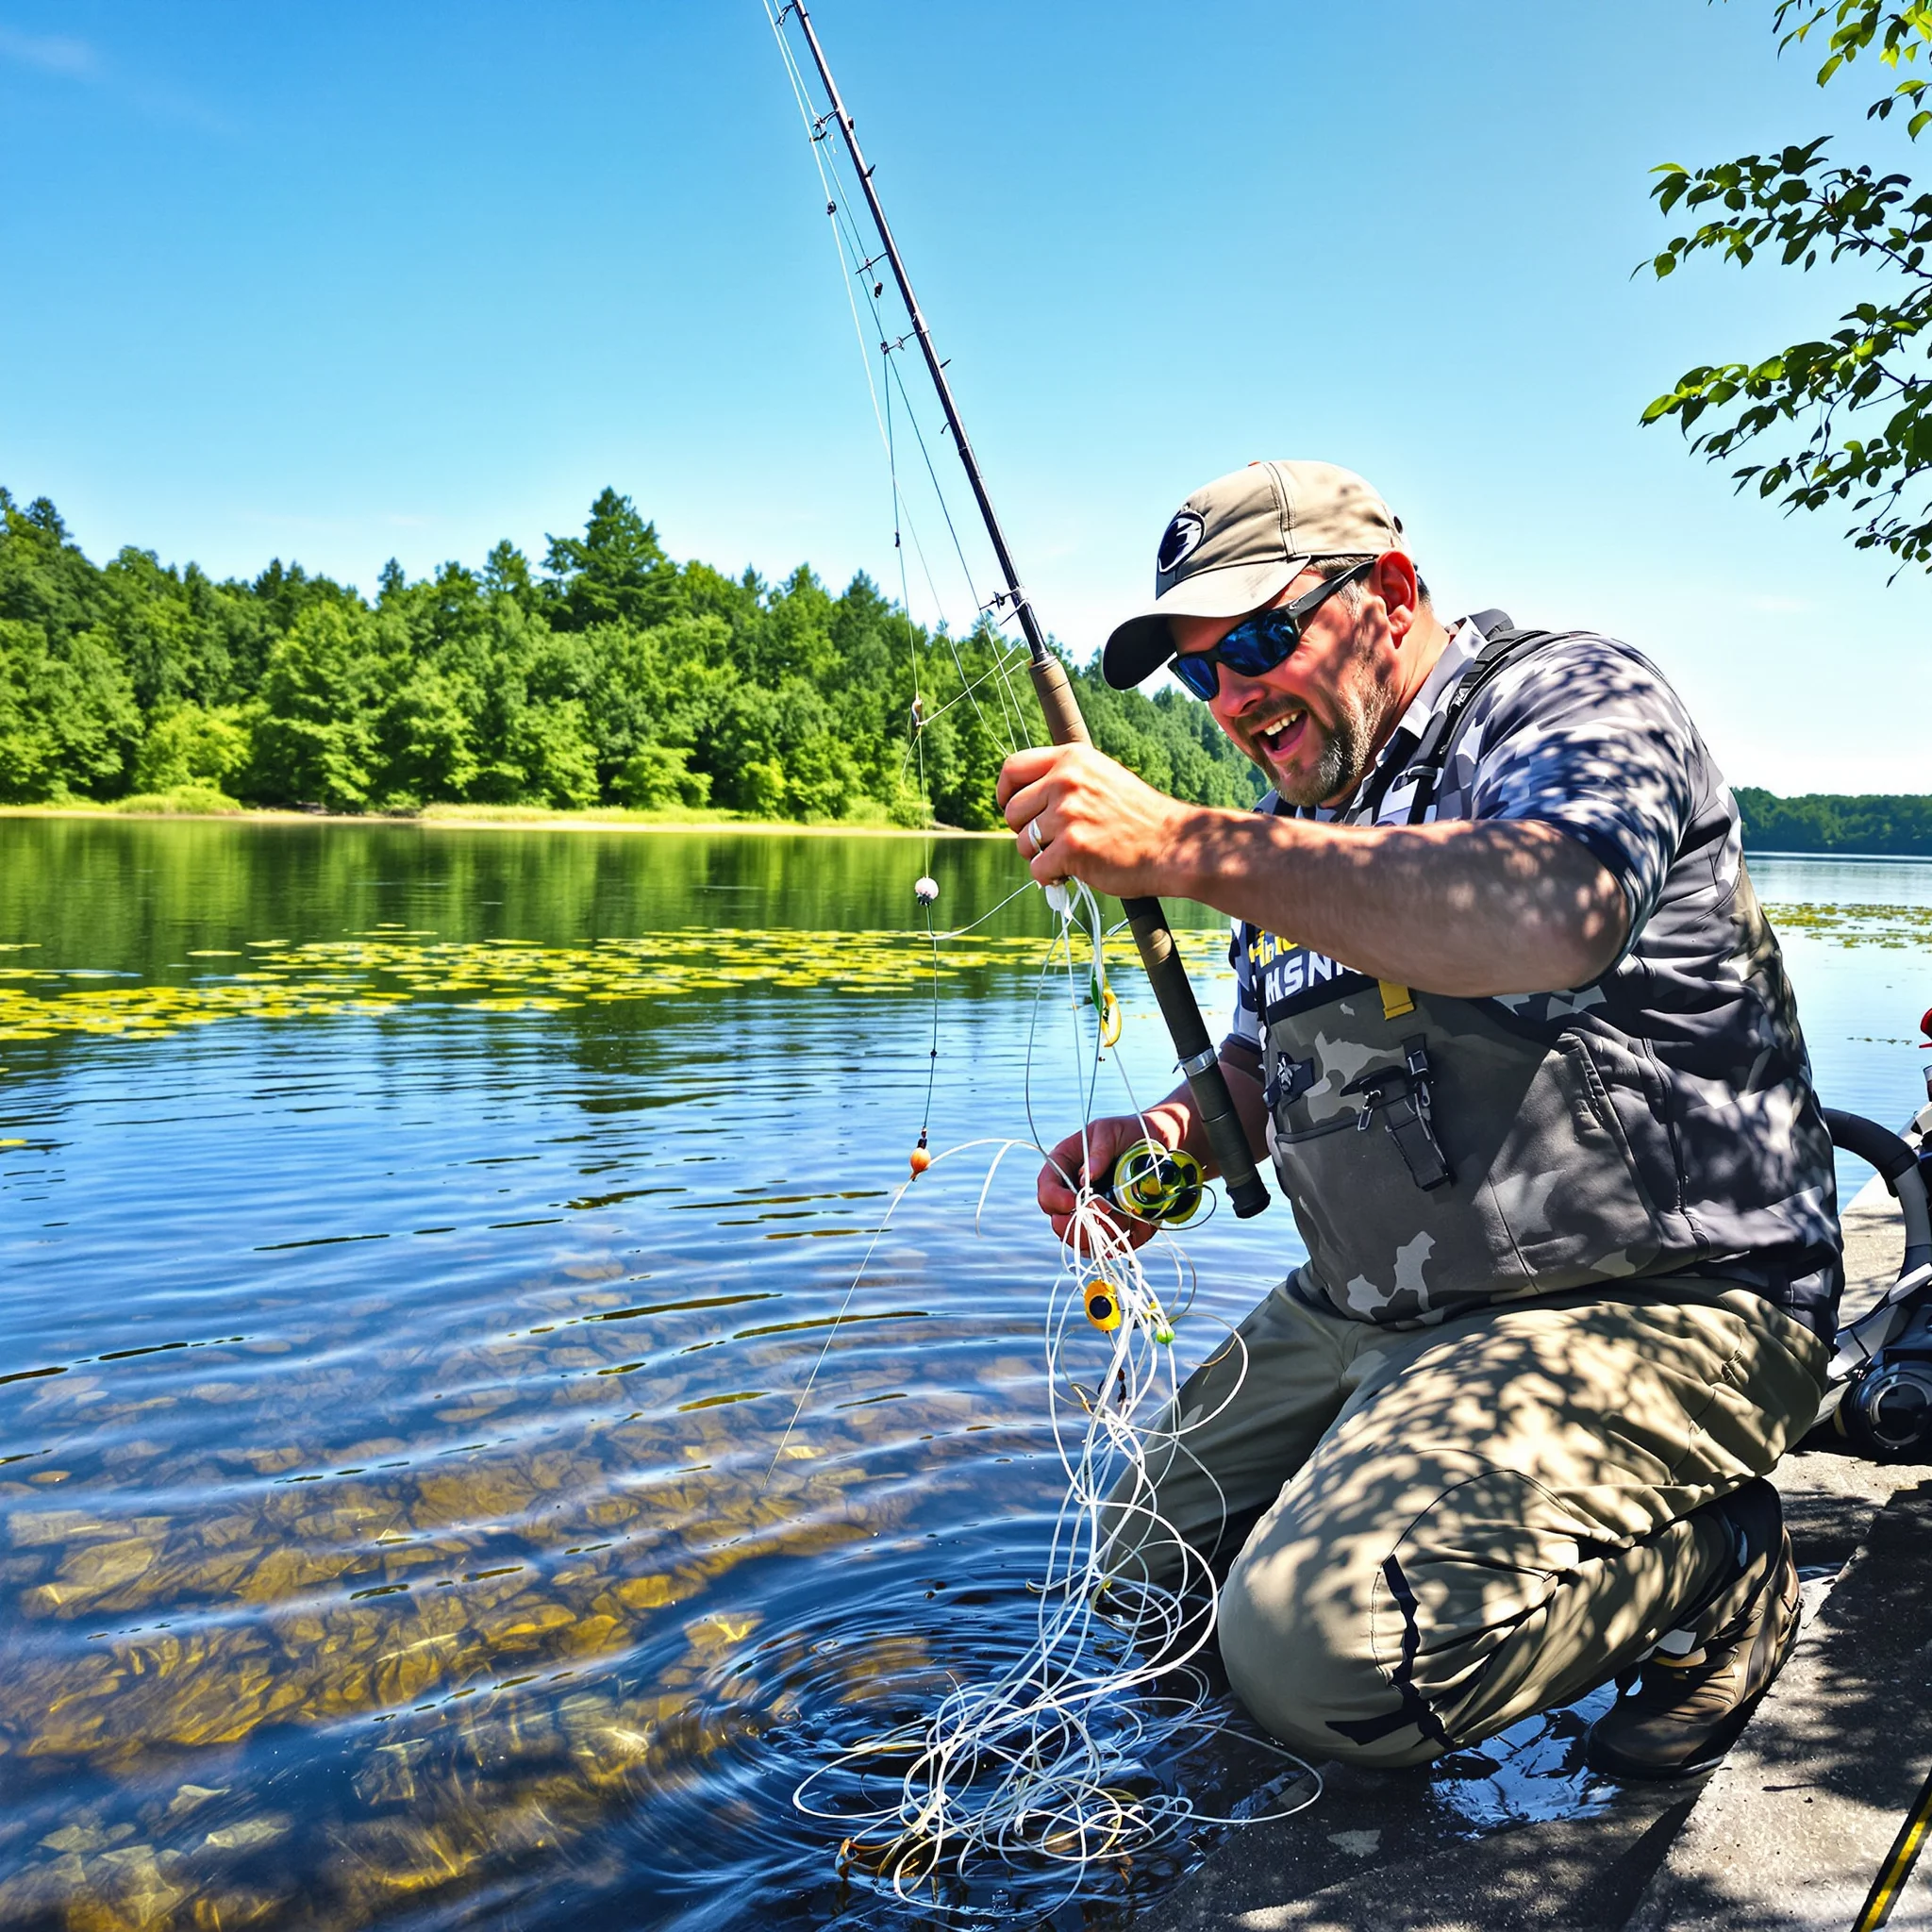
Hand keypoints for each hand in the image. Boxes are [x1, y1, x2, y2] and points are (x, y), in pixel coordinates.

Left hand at [996, 744, 1201, 899]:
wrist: (1173, 844)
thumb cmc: (1139, 817)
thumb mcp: (1103, 777)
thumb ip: (1066, 778)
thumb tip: (1023, 796)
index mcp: (1072, 758)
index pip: (1013, 768)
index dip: (1005, 791)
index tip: (1010, 807)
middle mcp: (1066, 781)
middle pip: (1013, 811)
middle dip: (1024, 831)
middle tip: (1049, 841)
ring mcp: (1067, 814)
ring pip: (1023, 842)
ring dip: (1040, 856)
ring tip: (1069, 857)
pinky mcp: (1072, 848)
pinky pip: (1037, 868)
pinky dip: (1050, 877)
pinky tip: (1071, 873)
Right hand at [1036, 1111, 1182, 1251]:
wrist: (1163, 1143)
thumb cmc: (1131, 1132)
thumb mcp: (1111, 1131)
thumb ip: (1099, 1151)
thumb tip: (1086, 1177)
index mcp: (1065, 1168)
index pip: (1046, 1192)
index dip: (1055, 1200)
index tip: (1074, 1200)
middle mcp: (1075, 1195)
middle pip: (1059, 1223)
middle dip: (1078, 1222)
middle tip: (1103, 1209)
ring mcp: (1094, 1214)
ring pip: (1081, 1241)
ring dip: (1098, 1235)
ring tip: (1120, 1217)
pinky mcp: (1115, 1229)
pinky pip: (1107, 1248)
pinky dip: (1116, 1242)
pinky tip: (1131, 1225)